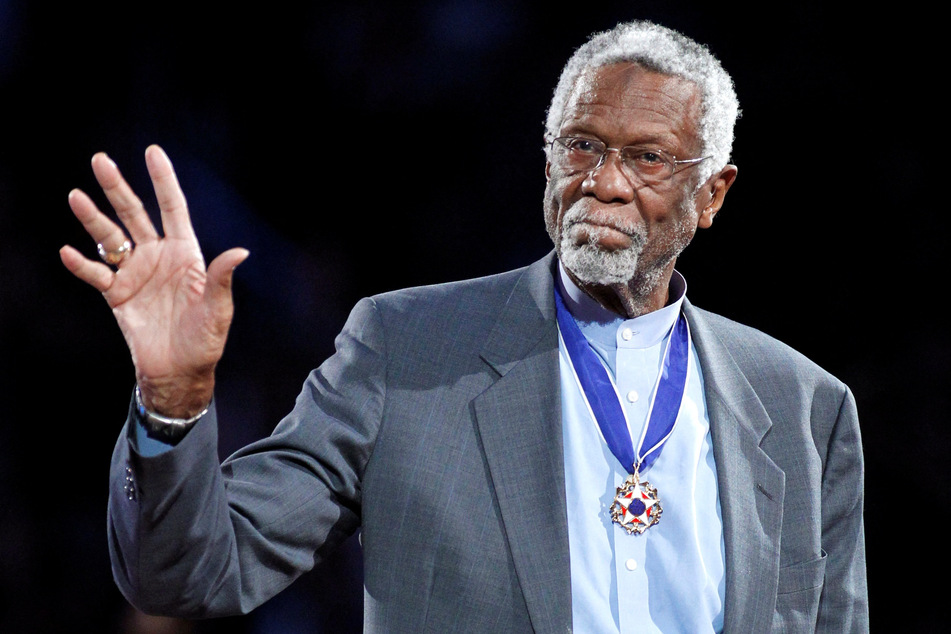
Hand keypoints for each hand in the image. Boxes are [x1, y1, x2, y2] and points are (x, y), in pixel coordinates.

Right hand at [60, 145, 248, 416]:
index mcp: (186, 253)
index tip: (153, 152)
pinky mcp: (117, 294)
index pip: (173, 208)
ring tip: (76, 196)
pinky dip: (81, 264)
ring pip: (110, 238)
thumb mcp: (218, 309)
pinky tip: (68, 252)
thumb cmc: (205, 339)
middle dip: (118, 188)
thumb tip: (240, 252)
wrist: (179, 370)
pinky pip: (96, 274)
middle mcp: (158, 256)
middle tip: (100, 160)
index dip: (163, 181)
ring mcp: (135, 273)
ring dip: (93, 218)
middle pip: (135, 214)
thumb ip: (221, 278)